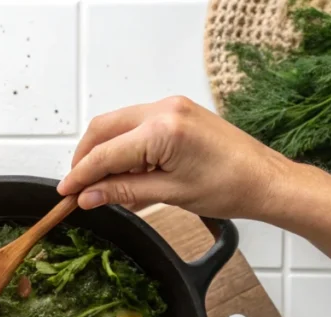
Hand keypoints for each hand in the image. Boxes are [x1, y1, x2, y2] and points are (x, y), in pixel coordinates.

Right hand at [58, 96, 294, 219]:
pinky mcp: (177, 111)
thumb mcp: (169, 194)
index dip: (81, 175)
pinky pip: (137, 125)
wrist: (265, 180)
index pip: (106, 152)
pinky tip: (126, 172)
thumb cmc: (229, 187)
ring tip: (103, 185)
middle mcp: (164, 109)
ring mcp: (171, 106)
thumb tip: (88, 196)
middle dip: (86, 158)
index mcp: (163, 129)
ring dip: (105, 153)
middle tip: (77, 187)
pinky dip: (125, 147)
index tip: (65, 192)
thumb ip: (123, 191)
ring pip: (117, 125)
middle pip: (104, 129)